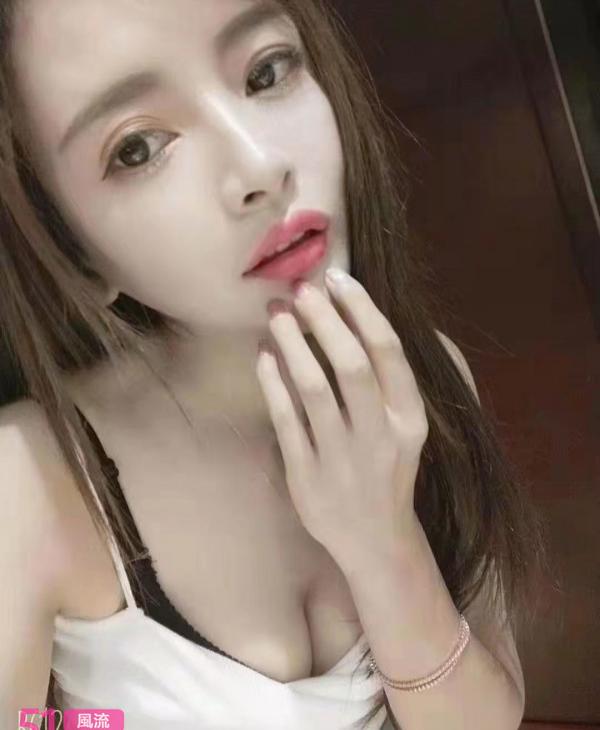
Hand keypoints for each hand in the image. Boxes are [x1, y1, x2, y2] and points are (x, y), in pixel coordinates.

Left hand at [256, 268, 427, 566]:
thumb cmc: (387, 470)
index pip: (388, 351)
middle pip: (350, 365)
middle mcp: (379, 436)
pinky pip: (285, 421)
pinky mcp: (307, 477)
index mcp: (409, 419)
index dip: (361, 308)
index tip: (337, 278)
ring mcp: (342, 459)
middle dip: (323, 320)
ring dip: (292, 343)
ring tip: (276, 314)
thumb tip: (356, 313)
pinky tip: (263, 356)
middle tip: (300, 290)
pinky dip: (272, 383)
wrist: (375, 541)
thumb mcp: (404, 427)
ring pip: (313, 389)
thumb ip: (388, 379)